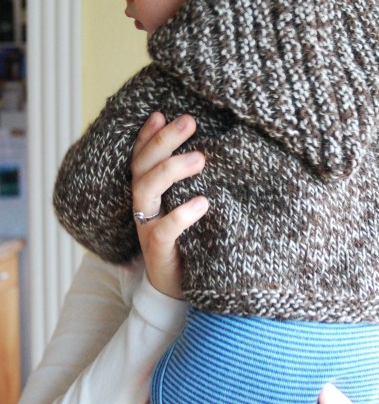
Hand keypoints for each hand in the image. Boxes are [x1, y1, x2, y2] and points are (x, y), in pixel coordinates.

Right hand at [131, 112, 207, 297]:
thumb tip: (210, 149)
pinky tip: (202, 203)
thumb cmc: (190, 241)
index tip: (163, 113)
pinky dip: (181, 215)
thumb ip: (193, 182)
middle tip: (190, 121)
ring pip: (146, 190)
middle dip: (163, 141)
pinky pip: (163, 230)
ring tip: (200, 158)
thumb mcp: (190, 207)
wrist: (177, 290)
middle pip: (142, 166)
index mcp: (150, 193)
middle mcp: (144, 206)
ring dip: (170, 170)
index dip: (148, 135)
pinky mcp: (158, 251)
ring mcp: (148, 227)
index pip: (141, 157)